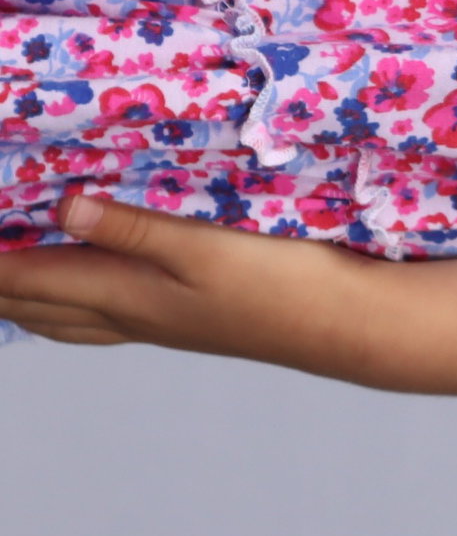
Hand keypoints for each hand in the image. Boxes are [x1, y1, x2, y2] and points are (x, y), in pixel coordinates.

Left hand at [0, 193, 400, 381]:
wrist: (344, 325)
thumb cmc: (285, 284)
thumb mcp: (207, 248)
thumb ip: (134, 228)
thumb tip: (61, 210)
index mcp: (127, 296)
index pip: (29, 279)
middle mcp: (131, 316)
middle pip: (35, 304)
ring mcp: (158, 323)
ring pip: (64, 317)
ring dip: (24, 298)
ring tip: (5, 282)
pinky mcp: (185, 320)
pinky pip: (98, 317)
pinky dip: (65, 304)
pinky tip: (80, 296)